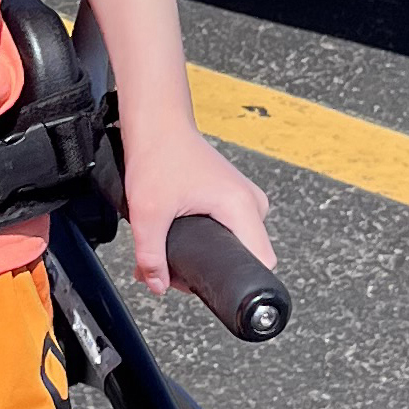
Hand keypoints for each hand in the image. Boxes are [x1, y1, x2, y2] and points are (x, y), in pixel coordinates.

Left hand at [119, 122, 274, 301]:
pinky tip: (179, 233)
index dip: (236, 282)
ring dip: (202, 253)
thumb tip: (157, 285)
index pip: (261, 262)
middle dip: (208, 269)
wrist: (158, 123)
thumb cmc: (159, 154)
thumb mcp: (148, 212)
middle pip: (244, 257)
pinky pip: (228, 229)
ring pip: (233, 244)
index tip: (211, 286)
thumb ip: (151, 256)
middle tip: (173, 265)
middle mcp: (251, 203)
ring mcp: (245, 199)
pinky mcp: (233, 197)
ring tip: (170, 245)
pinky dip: (203, 238)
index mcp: (241, 206)